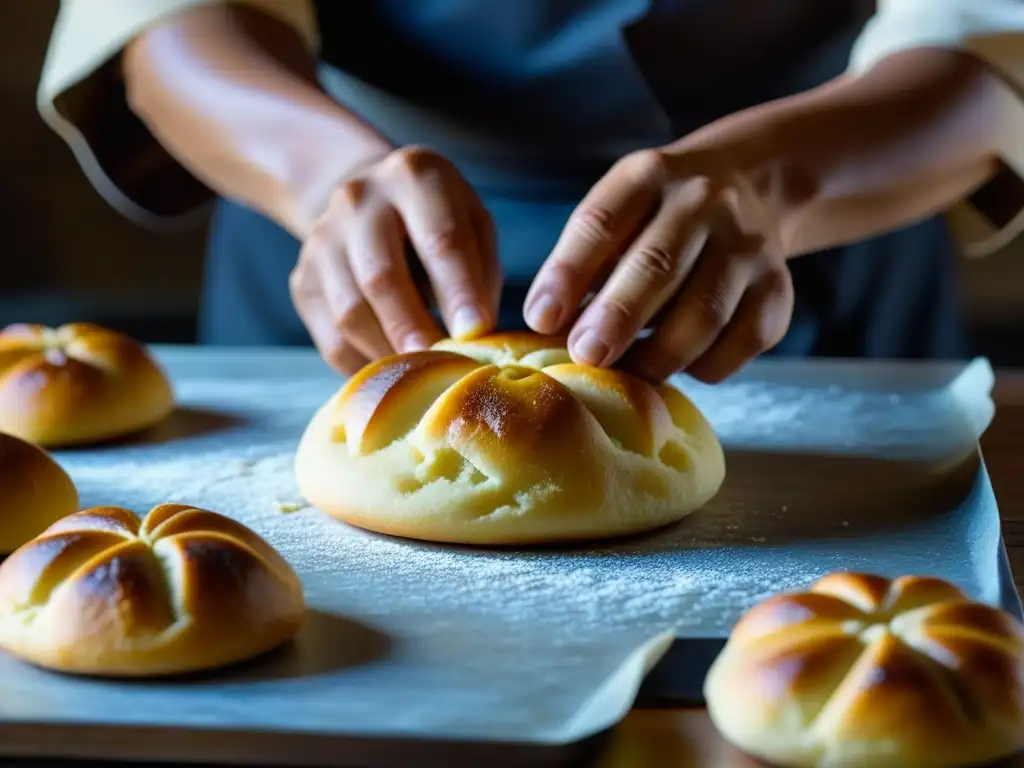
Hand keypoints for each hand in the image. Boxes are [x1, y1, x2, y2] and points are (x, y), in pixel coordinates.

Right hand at [289, 146, 500, 373]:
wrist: (368, 201)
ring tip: (421, 374)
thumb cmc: (437, 221)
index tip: (475, 332)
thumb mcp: (473, 225)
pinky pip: (330, 338)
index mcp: (414, 176)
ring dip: (388, 352)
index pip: (439, 239)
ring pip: (350, 313)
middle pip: (382, 278)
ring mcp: (322, 239)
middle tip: (442, 366)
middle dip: (414, 328)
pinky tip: (391, 372)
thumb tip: (477, 335)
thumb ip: (481, 273)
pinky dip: (363, 364)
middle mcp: (359, 200)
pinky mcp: (303, 280)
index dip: (458, 290)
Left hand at [524, 148, 793, 382]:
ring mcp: (749, 245)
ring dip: (659, 355)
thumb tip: (548, 329)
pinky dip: (704, 366)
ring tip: (627, 376)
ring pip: (705, 313)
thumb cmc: (656, 219)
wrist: (750, 187)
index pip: (601, 223)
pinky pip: (741, 342)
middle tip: (585, 356)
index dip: (567, 273)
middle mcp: (704, 202)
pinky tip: (679, 366)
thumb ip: (583, 265)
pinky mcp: (778, 289)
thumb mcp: (617, 216)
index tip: (541, 319)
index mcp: (648, 177)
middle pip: (658, 266)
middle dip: (617, 318)